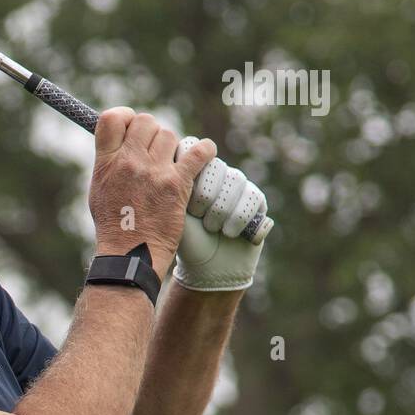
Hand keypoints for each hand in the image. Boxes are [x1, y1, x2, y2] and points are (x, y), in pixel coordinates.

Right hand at [88, 108, 217, 278]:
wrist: (130, 254)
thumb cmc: (113, 224)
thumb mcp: (99, 188)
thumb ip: (109, 162)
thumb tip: (121, 139)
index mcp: (106, 162)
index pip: (112, 118)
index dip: (125, 115)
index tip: (131, 124)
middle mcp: (129, 162)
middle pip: (145, 121)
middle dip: (151, 131)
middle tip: (154, 148)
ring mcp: (154, 172)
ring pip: (170, 136)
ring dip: (172, 146)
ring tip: (171, 162)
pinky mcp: (177, 185)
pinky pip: (198, 153)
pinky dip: (204, 150)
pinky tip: (205, 153)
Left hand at [172, 136, 270, 290]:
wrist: (206, 267)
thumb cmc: (182, 239)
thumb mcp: (167, 210)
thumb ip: (164, 183)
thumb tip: (158, 159)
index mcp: (189, 170)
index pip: (191, 147)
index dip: (187, 170)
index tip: (181, 197)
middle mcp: (215, 173)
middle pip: (215, 164)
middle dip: (205, 194)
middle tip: (196, 215)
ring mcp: (236, 184)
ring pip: (235, 179)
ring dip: (221, 208)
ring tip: (210, 227)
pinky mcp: (255, 199)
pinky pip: (252, 196)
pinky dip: (238, 218)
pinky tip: (228, 232)